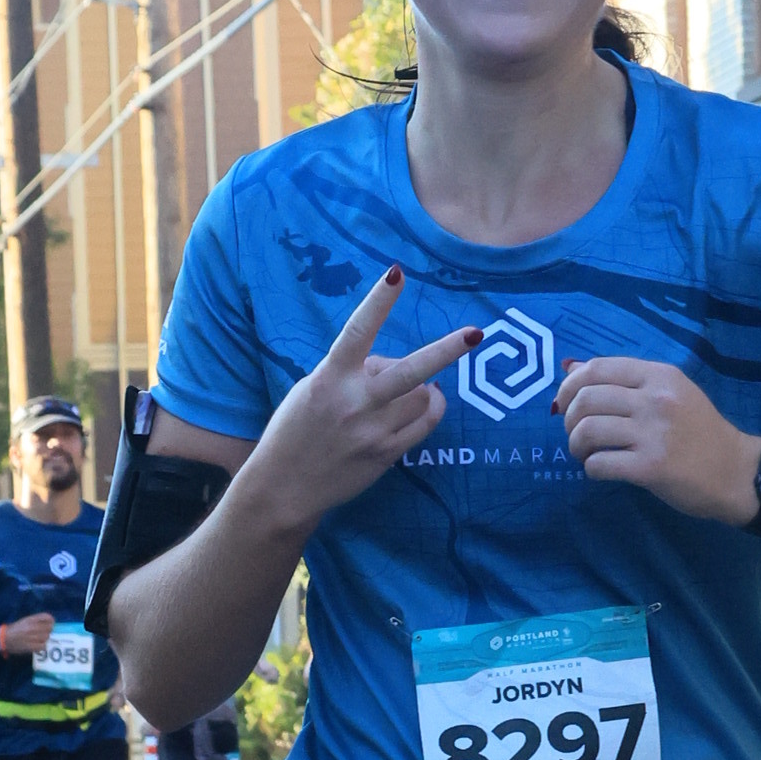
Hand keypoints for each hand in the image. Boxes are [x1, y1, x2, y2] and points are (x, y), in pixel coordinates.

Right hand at [0, 613, 55, 656]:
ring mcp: (33, 637)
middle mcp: (33, 627)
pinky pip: (43, 646)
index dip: (51, 621)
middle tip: (42, 634)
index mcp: (30, 619)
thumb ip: (35, 621)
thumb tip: (48, 624)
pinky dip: (42, 646)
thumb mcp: (24, 621)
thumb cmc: (13, 629)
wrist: (3, 639)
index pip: (47, 617)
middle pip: (49, 628)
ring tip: (38, 640)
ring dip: (44, 639)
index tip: (50, 624)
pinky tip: (37, 646)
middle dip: (47, 631)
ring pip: (47, 637)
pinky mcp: (31, 646)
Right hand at [252, 268, 479, 521]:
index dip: (378, 301)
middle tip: (475, 333)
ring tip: (415, 388)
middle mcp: (355, 402)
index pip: (357, 331)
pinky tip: (431, 401)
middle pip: (410, 372)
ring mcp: (373, 431)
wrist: (285, 486)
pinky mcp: (386, 455)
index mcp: (329, 378)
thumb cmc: (296, 429)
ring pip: (422, 397)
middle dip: (445, 351)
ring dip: (424, 387)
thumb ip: (351, 372)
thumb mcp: (312, 389)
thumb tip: (395, 365)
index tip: (397, 273)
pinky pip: (425, 424)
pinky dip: (432, 408)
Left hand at [556, 354, 757, 522]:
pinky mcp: (650, 467)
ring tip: (584, 452)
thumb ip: (627, 381)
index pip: (598, 368)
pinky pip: (600, 464)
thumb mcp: (671, 393)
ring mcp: (653, 433)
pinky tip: (599, 470)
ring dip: (576, 444)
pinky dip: (591, 468)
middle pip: (587, 399)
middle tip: (575, 433)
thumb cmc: (701, 432)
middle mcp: (655, 399)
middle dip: (569, 418)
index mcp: (659, 375)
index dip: (569, 385)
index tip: (565, 402)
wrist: (736, 471)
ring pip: (588, 430)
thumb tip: (572, 368)